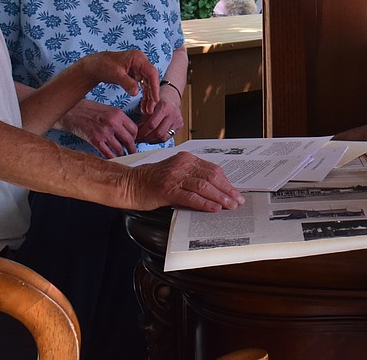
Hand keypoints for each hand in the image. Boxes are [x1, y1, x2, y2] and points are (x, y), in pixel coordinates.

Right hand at [56, 99, 138, 157]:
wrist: (71, 112)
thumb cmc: (89, 110)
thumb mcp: (108, 110)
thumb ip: (118, 119)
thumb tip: (127, 131)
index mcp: (118, 114)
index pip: (134, 129)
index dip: (135, 137)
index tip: (133, 140)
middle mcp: (113, 123)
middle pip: (129, 140)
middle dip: (132, 148)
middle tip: (132, 152)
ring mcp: (104, 132)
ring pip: (119, 148)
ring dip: (122, 154)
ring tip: (122, 156)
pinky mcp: (95, 140)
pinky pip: (107, 153)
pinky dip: (112, 158)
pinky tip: (113, 159)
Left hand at [76, 50, 159, 113]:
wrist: (95, 66)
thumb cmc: (103, 65)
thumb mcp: (115, 74)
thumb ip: (127, 83)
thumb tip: (136, 93)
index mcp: (138, 58)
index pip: (151, 73)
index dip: (154, 86)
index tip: (155, 99)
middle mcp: (141, 63)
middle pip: (151, 80)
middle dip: (152, 94)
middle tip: (150, 108)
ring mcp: (139, 69)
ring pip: (148, 84)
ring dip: (148, 97)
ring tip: (147, 110)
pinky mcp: (135, 75)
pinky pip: (142, 86)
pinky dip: (143, 95)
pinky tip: (143, 105)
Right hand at [128, 151, 244, 211]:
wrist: (129, 184)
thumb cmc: (152, 180)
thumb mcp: (176, 171)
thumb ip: (193, 176)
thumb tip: (216, 189)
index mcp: (186, 158)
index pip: (213, 169)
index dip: (226, 182)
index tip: (235, 192)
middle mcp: (182, 165)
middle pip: (212, 177)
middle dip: (227, 190)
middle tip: (237, 201)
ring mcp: (174, 177)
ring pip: (204, 186)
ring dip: (220, 197)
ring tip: (230, 206)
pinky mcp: (167, 190)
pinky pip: (191, 197)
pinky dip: (205, 203)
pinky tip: (214, 208)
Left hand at [136, 90, 184, 144]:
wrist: (171, 96)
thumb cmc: (158, 100)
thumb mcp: (149, 105)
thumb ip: (143, 118)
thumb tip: (137, 132)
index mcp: (165, 107)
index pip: (152, 125)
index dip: (143, 132)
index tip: (136, 135)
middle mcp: (173, 114)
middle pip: (158, 133)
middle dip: (146, 138)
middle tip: (139, 139)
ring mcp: (178, 120)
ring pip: (164, 137)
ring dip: (152, 140)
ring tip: (145, 139)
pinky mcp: (180, 125)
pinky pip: (168, 137)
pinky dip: (159, 139)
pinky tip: (152, 138)